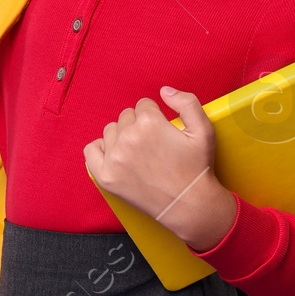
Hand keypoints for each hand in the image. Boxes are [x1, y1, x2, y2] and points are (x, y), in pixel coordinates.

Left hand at [83, 87, 237, 250]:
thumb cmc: (197, 168)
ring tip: (139, 153)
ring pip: (111, 131)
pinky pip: (91, 151)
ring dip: (122, 137)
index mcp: (150, 123)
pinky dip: (101, 149)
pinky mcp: (105, 176)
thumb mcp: (204, 130)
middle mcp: (128, 138)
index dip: (155, 117)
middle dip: (138, 126)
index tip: (162, 132)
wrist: (189, 205)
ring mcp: (114, 158)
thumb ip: (187, 102)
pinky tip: (115, 155)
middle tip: (153, 145)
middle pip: (126, 116)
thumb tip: (164, 90)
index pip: (143, 105)